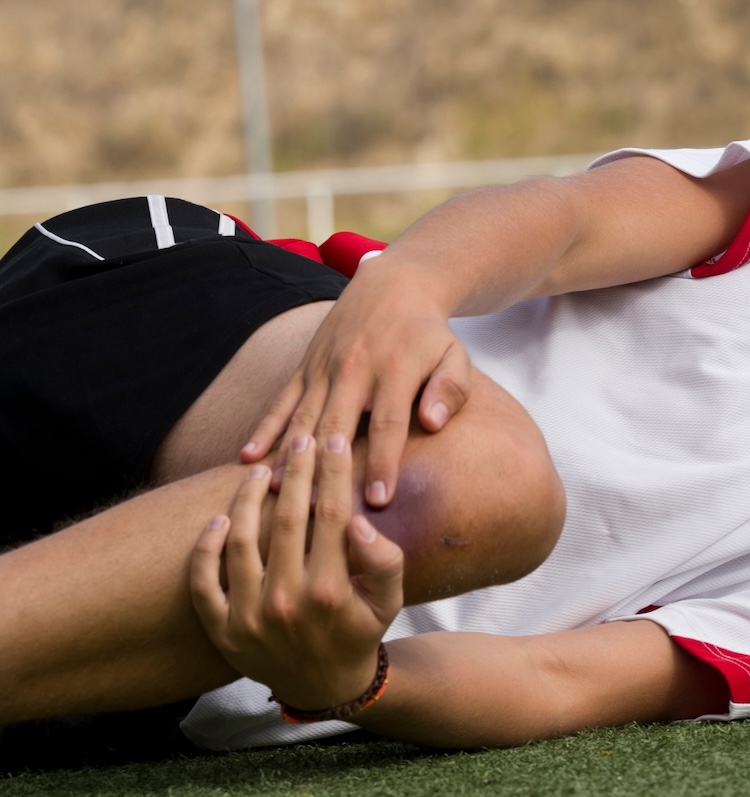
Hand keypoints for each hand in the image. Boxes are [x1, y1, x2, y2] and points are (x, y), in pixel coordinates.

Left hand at [191, 433, 404, 710]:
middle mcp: (286, 602)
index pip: (330, 515)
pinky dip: (206, 549)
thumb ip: (384, 560)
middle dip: (294, 472)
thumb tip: (356, 520)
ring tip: (259, 472)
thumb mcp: (390, 601)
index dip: (332, 473)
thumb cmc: (359, 632)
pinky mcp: (222, 629)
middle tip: (298, 440)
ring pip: (240, 543)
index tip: (332, 442)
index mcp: (330, 591)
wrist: (324, 687)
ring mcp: (249, 617)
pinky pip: (204, 582)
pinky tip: (219, 520)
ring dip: (247, 501)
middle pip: (285, 520)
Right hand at [240, 260, 471, 506]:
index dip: (382, 463)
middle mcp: (355, 370)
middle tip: (318, 511)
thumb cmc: (429, 334)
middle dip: (327, 469)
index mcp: (395, 371)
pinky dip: (264, 430)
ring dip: (290, 456)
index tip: (378, 501)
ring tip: (277, 494)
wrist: (393, 285)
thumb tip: (433, 424)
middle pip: (336, 426)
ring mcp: (324, 369)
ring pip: (303, 418)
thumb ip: (450, 389)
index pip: (388, 424)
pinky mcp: (305, 368)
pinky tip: (247, 458)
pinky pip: (282, 402)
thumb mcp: (454, 356)